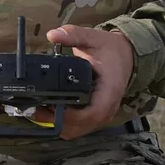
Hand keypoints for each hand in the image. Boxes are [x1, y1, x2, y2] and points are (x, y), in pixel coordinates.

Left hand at [43, 25, 134, 139]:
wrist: (127, 55)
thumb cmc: (111, 49)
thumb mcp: (93, 38)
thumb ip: (73, 35)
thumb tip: (53, 34)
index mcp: (109, 91)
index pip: (92, 113)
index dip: (71, 115)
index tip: (52, 107)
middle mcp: (107, 107)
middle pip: (82, 126)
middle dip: (58, 121)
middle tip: (36, 110)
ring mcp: (103, 114)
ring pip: (79, 130)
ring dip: (60, 125)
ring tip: (40, 112)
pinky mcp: (97, 116)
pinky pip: (81, 127)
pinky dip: (66, 125)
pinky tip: (52, 114)